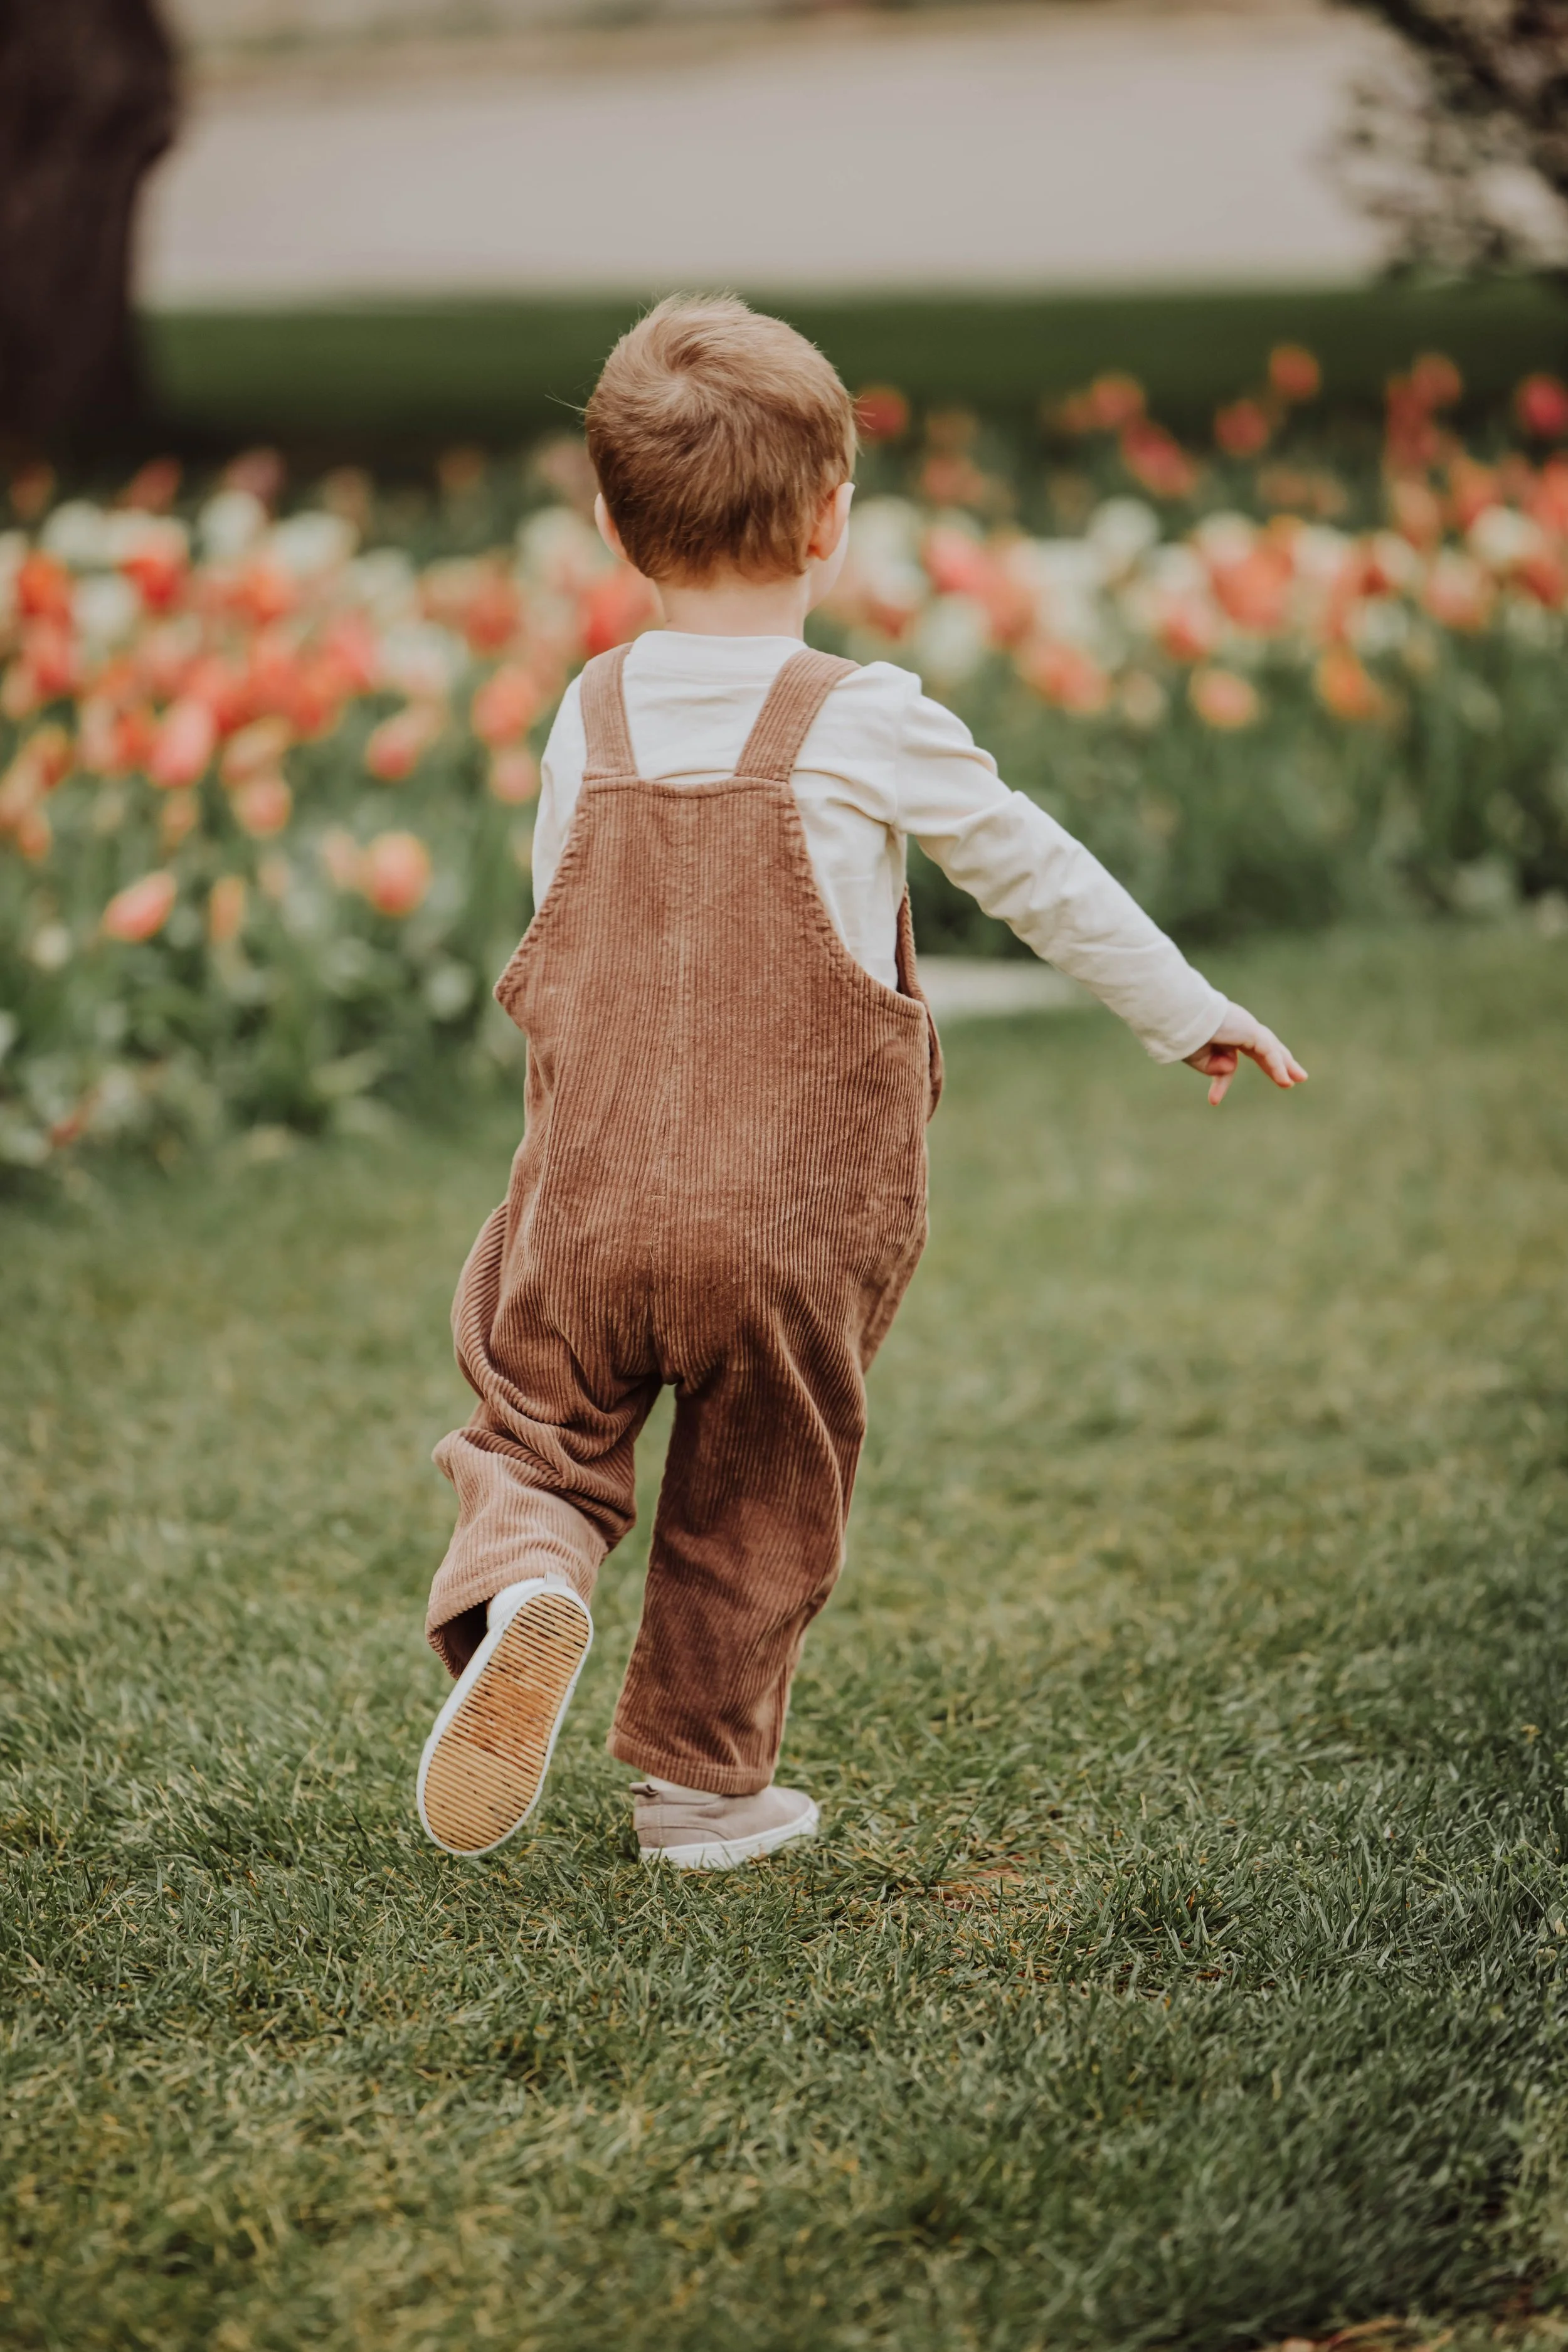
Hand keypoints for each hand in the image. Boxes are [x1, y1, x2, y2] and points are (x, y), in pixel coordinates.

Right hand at [1185, 1001, 1307, 1106]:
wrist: (1180, 1016)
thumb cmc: (1184, 1033)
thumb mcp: (1197, 1057)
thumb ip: (1213, 1066)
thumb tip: (1231, 1066)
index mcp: (1222, 1031)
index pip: (1230, 1057)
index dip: (1222, 1081)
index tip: (1213, 1101)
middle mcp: (1237, 1026)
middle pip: (1264, 1048)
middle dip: (1277, 1063)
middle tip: (1291, 1078)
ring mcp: (1245, 1025)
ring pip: (1271, 1048)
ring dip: (1285, 1065)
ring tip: (1298, 1079)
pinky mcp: (1250, 1030)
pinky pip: (1269, 1051)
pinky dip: (1277, 1066)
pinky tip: (1285, 1081)